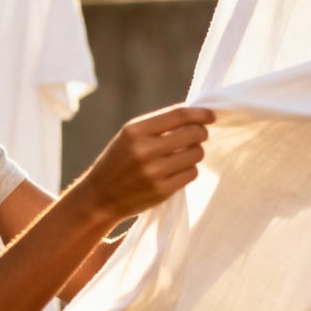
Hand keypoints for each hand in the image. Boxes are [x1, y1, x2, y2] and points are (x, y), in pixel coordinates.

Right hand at [78, 105, 214, 223]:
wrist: (100, 197)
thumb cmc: (118, 161)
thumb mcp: (129, 137)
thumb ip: (158, 125)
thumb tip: (195, 115)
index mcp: (135, 131)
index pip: (179, 115)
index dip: (200, 114)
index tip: (211, 115)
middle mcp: (144, 150)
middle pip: (192, 133)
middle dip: (201, 133)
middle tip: (199, 135)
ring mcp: (154, 172)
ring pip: (196, 154)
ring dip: (196, 152)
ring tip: (184, 155)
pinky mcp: (162, 190)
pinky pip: (192, 173)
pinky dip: (189, 170)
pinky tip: (178, 170)